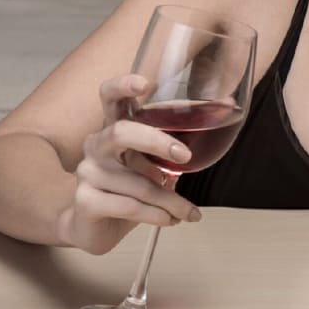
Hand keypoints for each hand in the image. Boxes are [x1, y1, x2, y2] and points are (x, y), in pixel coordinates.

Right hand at [57, 74, 201, 254]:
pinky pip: (131, 206)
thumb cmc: (126, 189)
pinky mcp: (86, 200)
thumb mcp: (151, 164)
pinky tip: (169, 220)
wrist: (90, 226)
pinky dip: (158, 215)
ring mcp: (87, 172)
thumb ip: (173, 147)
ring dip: (171, 201)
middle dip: (157, 141)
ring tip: (187, 212)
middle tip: (185, 156)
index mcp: (114, 129)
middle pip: (121, 132)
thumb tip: (222, 115)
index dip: (123, 86)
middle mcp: (97, 145)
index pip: (109, 97)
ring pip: (140, 184)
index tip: (146, 83)